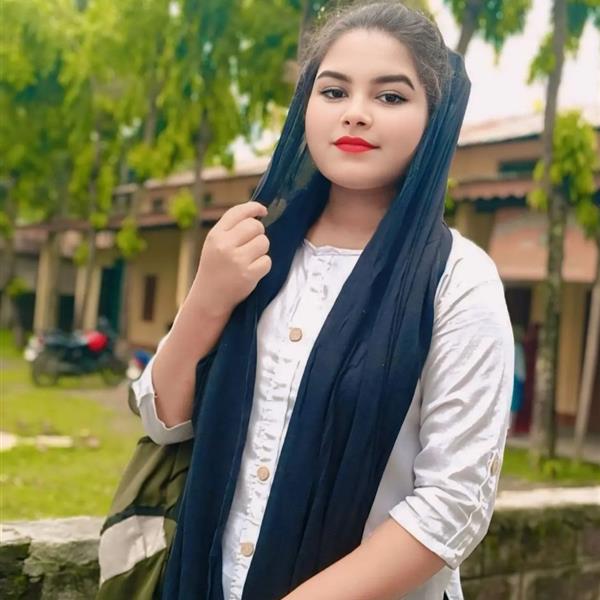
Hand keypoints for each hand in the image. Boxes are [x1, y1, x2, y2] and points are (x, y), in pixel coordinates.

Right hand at [191, 201, 270, 315]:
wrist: (209, 298)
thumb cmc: (215, 269)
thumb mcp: (214, 245)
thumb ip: (230, 229)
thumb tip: (256, 214)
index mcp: (215, 235)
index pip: (238, 212)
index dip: (254, 208)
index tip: (263, 210)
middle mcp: (225, 245)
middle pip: (255, 226)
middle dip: (259, 233)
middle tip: (252, 244)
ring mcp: (237, 260)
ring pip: (264, 242)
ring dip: (261, 250)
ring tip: (250, 259)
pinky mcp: (248, 274)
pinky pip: (267, 261)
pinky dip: (263, 266)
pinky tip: (252, 271)